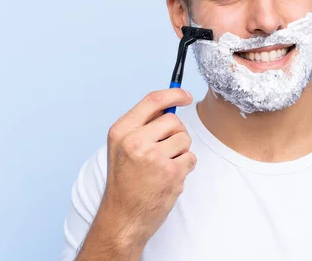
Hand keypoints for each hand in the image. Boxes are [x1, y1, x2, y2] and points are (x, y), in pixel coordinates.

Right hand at [98, 89, 195, 247]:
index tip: (186, 95)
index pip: (153, 100)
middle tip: (164, 151)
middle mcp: (135, 141)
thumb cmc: (125, 181)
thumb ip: (143, 124)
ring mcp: (153, 158)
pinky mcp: (170, 173)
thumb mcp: (122, 147)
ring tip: (163, 167)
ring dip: (180, 152)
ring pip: (185, 139)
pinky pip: (191, 158)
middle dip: (176, 133)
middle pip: (174, 121)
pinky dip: (185, 167)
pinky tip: (168, 178)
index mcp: (121, 131)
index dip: (174, 93)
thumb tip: (172, 104)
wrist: (123, 218)